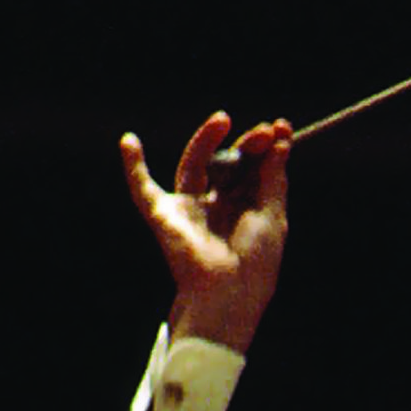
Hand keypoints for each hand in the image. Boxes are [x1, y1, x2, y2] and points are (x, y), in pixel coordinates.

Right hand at [119, 110, 290, 354]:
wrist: (229, 292)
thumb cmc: (256, 262)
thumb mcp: (273, 215)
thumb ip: (274, 177)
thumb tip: (281, 142)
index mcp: (245, 207)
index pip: (253, 167)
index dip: (265, 146)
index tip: (281, 128)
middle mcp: (216, 205)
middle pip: (228, 161)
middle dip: (247, 144)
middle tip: (265, 132)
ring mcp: (189, 208)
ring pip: (194, 163)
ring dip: (206, 138)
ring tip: (223, 119)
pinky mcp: (164, 215)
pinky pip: (142, 190)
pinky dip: (132, 167)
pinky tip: (128, 142)